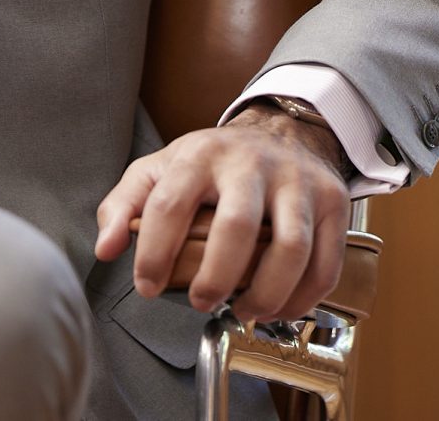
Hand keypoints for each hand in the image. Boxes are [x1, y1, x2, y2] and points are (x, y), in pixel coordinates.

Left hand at [91, 106, 347, 322]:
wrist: (282, 129)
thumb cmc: (214, 162)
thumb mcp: (161, 168)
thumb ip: (125, 205)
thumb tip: (106, 249)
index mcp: (201, 155)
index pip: (170, 204)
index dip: (154, 253)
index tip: (148, 286)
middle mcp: (252, 164)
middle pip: (237, 226)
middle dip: (215, 277)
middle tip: (200, 301)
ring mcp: (297, 182)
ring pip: (291, 247)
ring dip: (265, 294)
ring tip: (244, 310)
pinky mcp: (332, 201)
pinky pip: (324, 263)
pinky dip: (302, 298)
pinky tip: (278, 307)